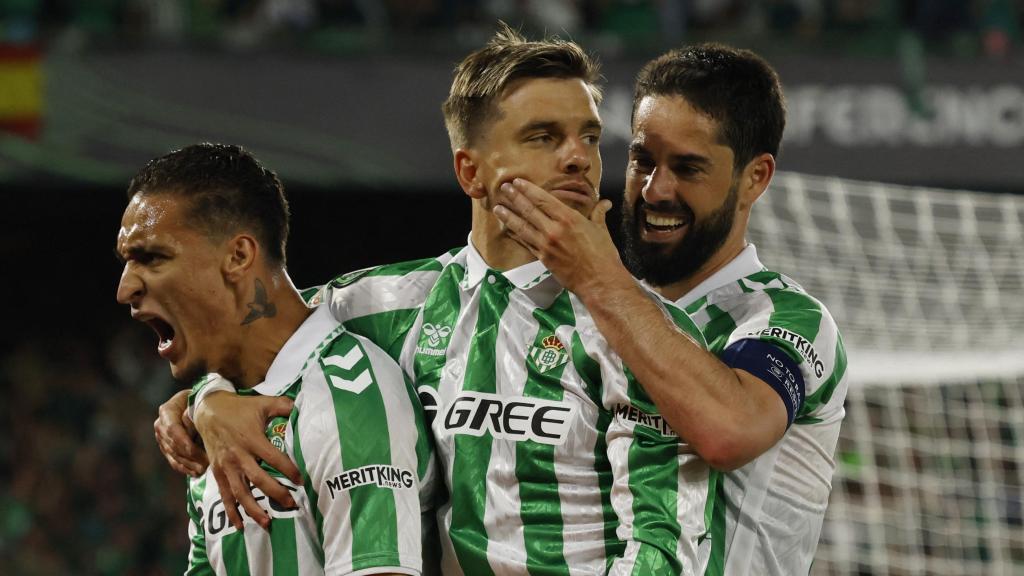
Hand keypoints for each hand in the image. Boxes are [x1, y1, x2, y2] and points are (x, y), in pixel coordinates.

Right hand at [154, 389, 207, 476]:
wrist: (197, 402)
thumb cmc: (203, 400)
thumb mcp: (200, 402)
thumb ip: (196, 415)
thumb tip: (199, 429)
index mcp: (167, 410)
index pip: (172, 429)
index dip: (183, 442)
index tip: (195, 451)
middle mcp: (160, 424)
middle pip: (173, 444)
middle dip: (189, 456)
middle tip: (206, 463)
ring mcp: (162, 437)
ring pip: (173, 454)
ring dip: (188, 464)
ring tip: (203, 470)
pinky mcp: (166, 448)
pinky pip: (173, 460)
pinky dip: (185, 468)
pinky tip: (196, 473)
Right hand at [194, 391, 299, 529]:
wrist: (208, 410)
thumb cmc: (239, 408)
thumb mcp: (262, 403)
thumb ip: (284, 406)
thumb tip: (303, 406)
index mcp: (252, 439)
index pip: (273, 458)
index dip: (288, 470)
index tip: (300, 480)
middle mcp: (238, 455)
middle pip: (258, 479)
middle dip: (276, 494)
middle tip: (291, 504)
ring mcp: (226, 466)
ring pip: (240, 492)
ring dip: (253, 509)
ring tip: (268, 522)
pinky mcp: (217, 472)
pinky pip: (225, 495)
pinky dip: (232, 511)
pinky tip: (240, 525)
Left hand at [493, 178, 624, 297]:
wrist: (599, 281)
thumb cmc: (603, 255)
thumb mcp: (601, 230)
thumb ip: (598, 213)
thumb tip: (605, 203)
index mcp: (568, 218)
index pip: (543, 199)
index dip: (528, 189)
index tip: (517, 182)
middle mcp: (553, 229)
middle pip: (529, 210)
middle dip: (514, 198)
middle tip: (503, 188)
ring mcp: (545, 245)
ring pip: (522, 227)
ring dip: (508, 216)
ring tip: (497, 208)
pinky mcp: (542, 258)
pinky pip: (525, 244)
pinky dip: (516, 235)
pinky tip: (508, 230)